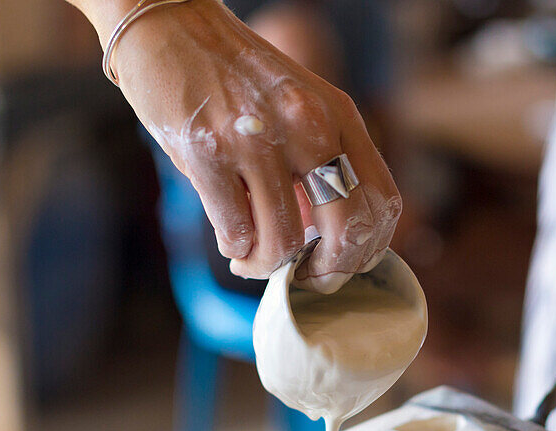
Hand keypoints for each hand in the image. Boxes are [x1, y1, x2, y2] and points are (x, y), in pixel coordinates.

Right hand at [92, 0, 401, 291]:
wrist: (172, 26)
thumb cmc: (236, 78)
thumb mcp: (301, 106)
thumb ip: (324, 162)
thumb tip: (330, 239)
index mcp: (339, 115)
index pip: (383, 203)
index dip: (370, 250)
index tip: (343, 264)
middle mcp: (306, 125)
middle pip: (347, 229)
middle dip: (327, 272)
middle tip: (304, 279)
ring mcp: (256, 138)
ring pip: (285, 241)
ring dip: (268, 265)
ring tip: (252, 258)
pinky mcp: (207, 152)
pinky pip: (236, 231)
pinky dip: (235, 248)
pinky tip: (230, 240)